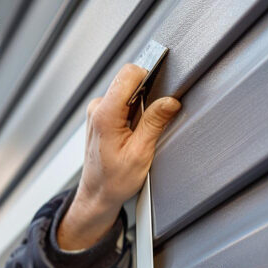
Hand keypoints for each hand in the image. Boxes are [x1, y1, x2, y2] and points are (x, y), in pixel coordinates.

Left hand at [57, 63, 180, 249]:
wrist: (97, 194)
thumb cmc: (113, 181)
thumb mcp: (140, 154)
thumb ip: (154, 123)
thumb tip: (170, 100)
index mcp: (105, 115)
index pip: (129, 74)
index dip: (150, 78)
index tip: (162, 90)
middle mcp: (97, 108)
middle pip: (129, 81)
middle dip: (147, 95)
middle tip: (150, 122)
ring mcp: (97, 111)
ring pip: (127, 91)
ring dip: (140, 106)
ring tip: (140, 132)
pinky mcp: (100, 115)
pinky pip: (122, 102)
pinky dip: (133, 113)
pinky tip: (134, 133)